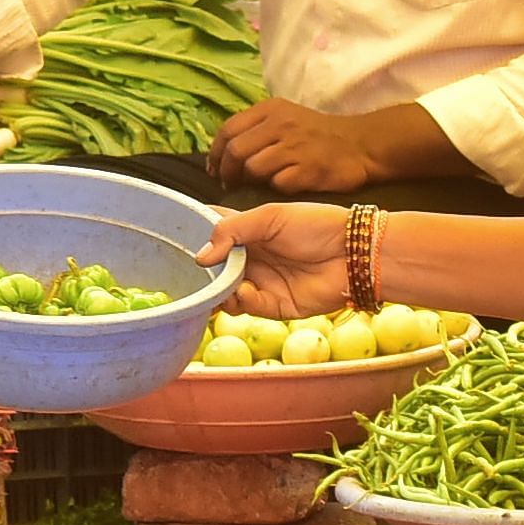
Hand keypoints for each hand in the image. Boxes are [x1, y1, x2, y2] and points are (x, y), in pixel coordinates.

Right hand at [197, 203, 359, 320]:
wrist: (353, 254)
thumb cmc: (316, 225)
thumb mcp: (270, 216)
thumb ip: (232, 231)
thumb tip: (200, 257)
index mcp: (248, 231)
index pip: (212, 231)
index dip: (192, 233)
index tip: (170, 237)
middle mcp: (249, 258)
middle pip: (212, 267)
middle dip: (199, 271)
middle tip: (182, 272)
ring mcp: (259, 282)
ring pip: (223, 291)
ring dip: (215, 290)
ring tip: (214, 285)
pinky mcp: (271, 305)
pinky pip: (244, 307)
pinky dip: (238, 301)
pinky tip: (243, 292)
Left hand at [214, 99, 399, 197]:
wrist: (361, 146)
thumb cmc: (318, 135)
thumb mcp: (286, 119)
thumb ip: (256, 130)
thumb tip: (222, 156)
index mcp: (271, 110)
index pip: (228, 129)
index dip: (215, 153)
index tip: (214, 170)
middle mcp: (280, 125)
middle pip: (235, 151)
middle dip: (226, 172)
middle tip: (229, 184)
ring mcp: (295, 147)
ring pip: (252, 168)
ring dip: (248, 182)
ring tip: (252, 188)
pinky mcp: (308, 169)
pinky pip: (277, 183)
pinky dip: (274, 189)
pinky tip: (280, 189)